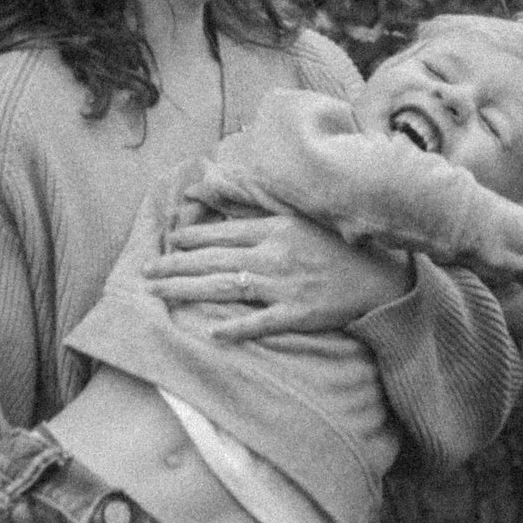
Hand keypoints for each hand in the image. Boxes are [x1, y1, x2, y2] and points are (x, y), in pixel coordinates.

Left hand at [141, 211, 410, 342]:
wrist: (378, 279)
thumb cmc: (335, 246)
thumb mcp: (297, 216)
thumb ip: (258, 205)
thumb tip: (218, 188)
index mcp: (274, 229)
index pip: (221, 234)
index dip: (190, 240)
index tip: (166, 243)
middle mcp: (274, 255)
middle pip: (214, 260)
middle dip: (175, 266)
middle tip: (145, 273)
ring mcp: (285, 286)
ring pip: (227, 288)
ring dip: (189, 291)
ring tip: (159, 294)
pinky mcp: (299, 314)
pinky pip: (263, 322)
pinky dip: (239, 328)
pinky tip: (213, 333)